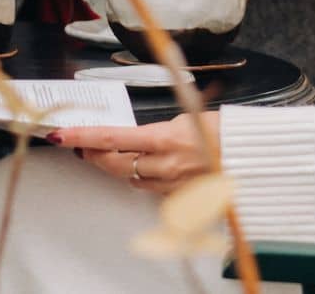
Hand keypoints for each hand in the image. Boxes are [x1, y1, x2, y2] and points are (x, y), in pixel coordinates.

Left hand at [52, 113, 218, 194]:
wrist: (252, 156)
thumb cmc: (224, 131)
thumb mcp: (186, 118)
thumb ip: (156, 131)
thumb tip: (132, 137)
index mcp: (164, 138)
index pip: (111, 138)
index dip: (82, 136)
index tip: (61, 133)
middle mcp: (164, 164)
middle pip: (112, 163)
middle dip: (93, 153)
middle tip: (80, 144)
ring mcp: (170, 184)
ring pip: (129, 177)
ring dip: (118, 165)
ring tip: (115, 151)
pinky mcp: (178, 197)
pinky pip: (149, 187)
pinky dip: (142, 176)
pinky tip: (147, 165)